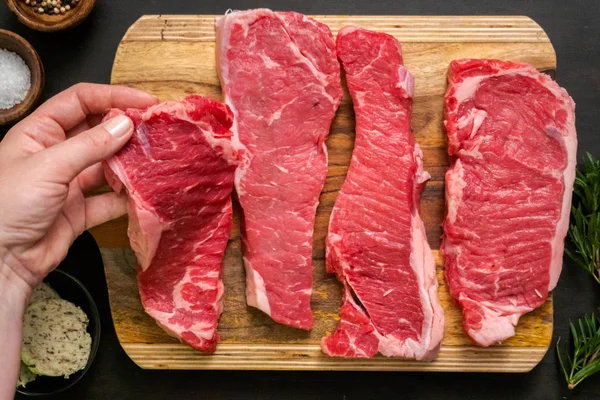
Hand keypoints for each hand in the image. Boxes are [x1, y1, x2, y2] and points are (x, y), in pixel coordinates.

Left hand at [0, 83, 157, 288]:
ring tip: (154, 159)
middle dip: (125, 129)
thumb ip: (90, 145)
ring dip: (129, 162)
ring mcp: (69, 183)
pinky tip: (142, 193)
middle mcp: (55, 154)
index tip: (144, 101)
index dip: (113, 96)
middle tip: (154, 130)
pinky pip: (109, 199)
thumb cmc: (7, 206)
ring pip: (107, 165)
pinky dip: (126, 198)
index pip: (80, 101)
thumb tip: (125, 124)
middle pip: (97, 131)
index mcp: (38, 133)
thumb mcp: (49, 167)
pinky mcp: (80, 211)